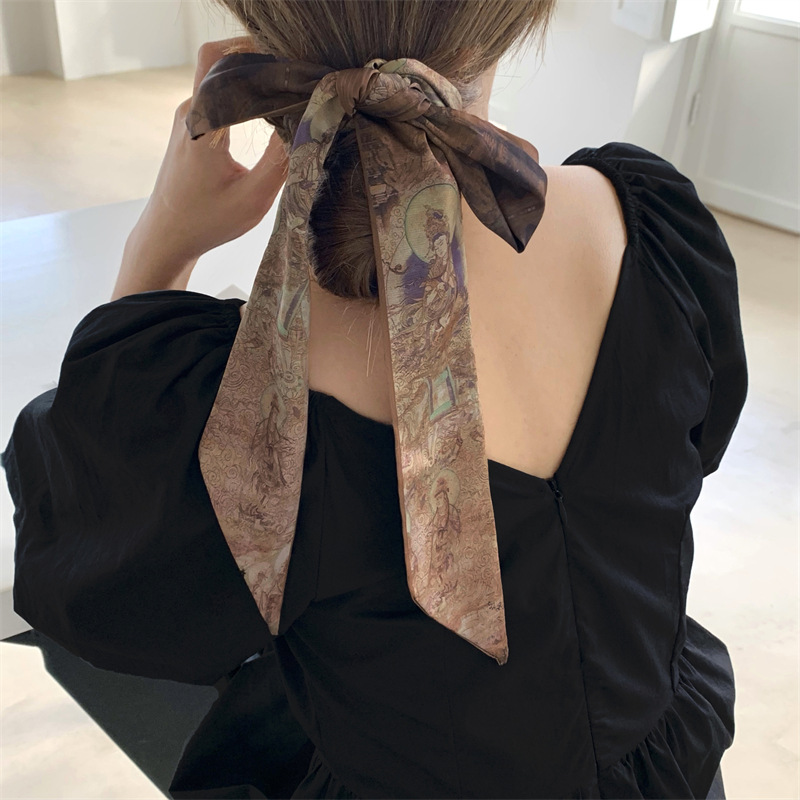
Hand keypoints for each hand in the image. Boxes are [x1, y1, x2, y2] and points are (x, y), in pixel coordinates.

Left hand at [112, 37, 289, 300]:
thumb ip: (280, 160)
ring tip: (286, 91)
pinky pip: (219, 94)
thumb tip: (307, 125)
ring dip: (252, 78)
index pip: (223, 60)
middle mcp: (191, 111)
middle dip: (260, 60)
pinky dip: (243, 93)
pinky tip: (267, 108)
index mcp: (202, 123)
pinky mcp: (192, 126)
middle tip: (296, 77)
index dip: (257, 51)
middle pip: (224, 60)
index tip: (291, 66)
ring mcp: (188, 116)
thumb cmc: (207, 222)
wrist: (167, 236)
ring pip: (222, 77)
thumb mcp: (252, 198)